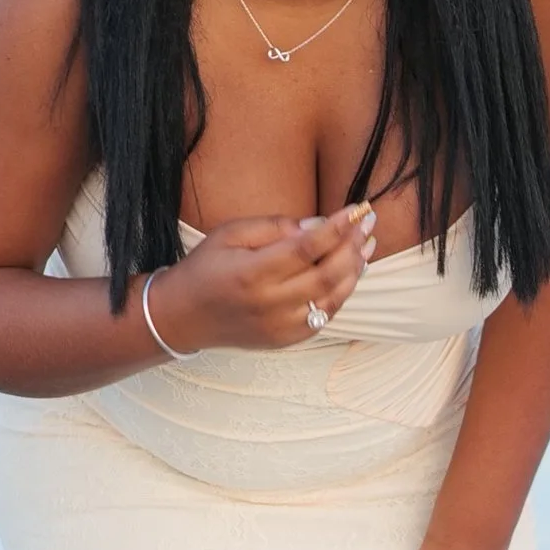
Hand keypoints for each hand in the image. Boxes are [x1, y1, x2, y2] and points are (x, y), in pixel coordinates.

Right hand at [153, 205, 375, 353]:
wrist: (182, 317)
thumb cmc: (205, 268)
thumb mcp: (230, 234)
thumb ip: (274, 227)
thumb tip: (317, 225)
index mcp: (252, 273)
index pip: (307, 248)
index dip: (337, 227)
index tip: (356, 208)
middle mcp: (269, 303)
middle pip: (326, 274)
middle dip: (352, 246)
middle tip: (367, 223)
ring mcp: (279, 326)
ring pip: (331, 298)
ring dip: (354, 271)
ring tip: (366, 246)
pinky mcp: (285, 340)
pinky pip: (324, 317)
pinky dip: (341, 294)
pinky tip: (349, 273)